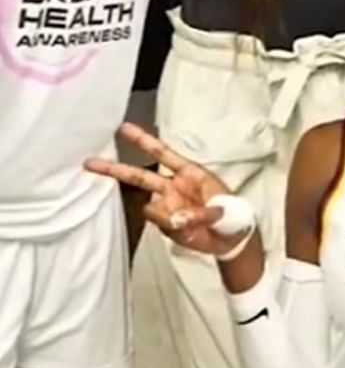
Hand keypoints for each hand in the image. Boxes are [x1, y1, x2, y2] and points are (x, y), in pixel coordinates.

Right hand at [83, 123, 246, 257]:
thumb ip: (200, 214)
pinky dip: (168, 225)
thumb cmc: (230, 214)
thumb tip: (177, 218)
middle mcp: (173, 186)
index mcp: (189, 173)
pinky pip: (158, 221)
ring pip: (146, 204)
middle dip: (114, 169)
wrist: (231, 240)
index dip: (144, 141)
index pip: (162, 153)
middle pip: (139, 175)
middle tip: (89, 162)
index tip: (124, 128)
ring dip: (161, 213)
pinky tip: (187, 228)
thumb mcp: (223, 210)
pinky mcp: (164, 222)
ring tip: (188, 220)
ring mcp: (167, 204)